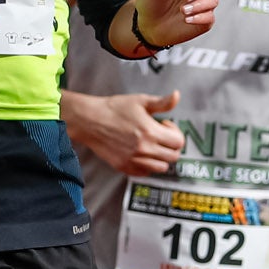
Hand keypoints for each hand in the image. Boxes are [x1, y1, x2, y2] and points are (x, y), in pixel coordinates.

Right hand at [65, 88, 185, 174]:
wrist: (90, 120)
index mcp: (150, 132)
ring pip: (161, 168)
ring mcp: (134, 160)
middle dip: (171, 145)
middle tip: (161, 135)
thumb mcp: (140, 101)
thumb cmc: (114, 109)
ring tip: (152, 145)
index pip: (178, 142)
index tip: (165, 125)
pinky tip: (142, 152)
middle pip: (173, 156)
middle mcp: (144, 149)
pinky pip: (145, 173)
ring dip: (161, 157)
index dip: (175, 132)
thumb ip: (162, 102)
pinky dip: (148, 165)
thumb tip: (177, 96)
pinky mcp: (124, 167)